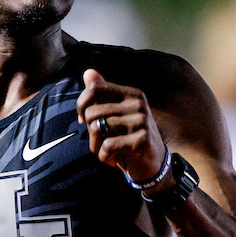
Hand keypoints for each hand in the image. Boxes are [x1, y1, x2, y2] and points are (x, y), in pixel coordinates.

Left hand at [77, 68, 170, 188]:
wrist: (153, 164)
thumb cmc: (129, 138)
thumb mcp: (116, 114)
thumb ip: (102, 95)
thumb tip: (88, 72)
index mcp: (131, 94)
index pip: (95, 88)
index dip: (81, 104)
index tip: (83, 119)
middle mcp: (138, 104)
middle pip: (93, 112)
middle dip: (89, 131)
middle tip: (100, 141)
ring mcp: (141, 122)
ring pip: (98, 128)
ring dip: (96, 146)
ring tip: (106, 151)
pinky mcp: (141, 141)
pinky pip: (107, 146)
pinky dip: (104, 157)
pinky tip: (113, 160)